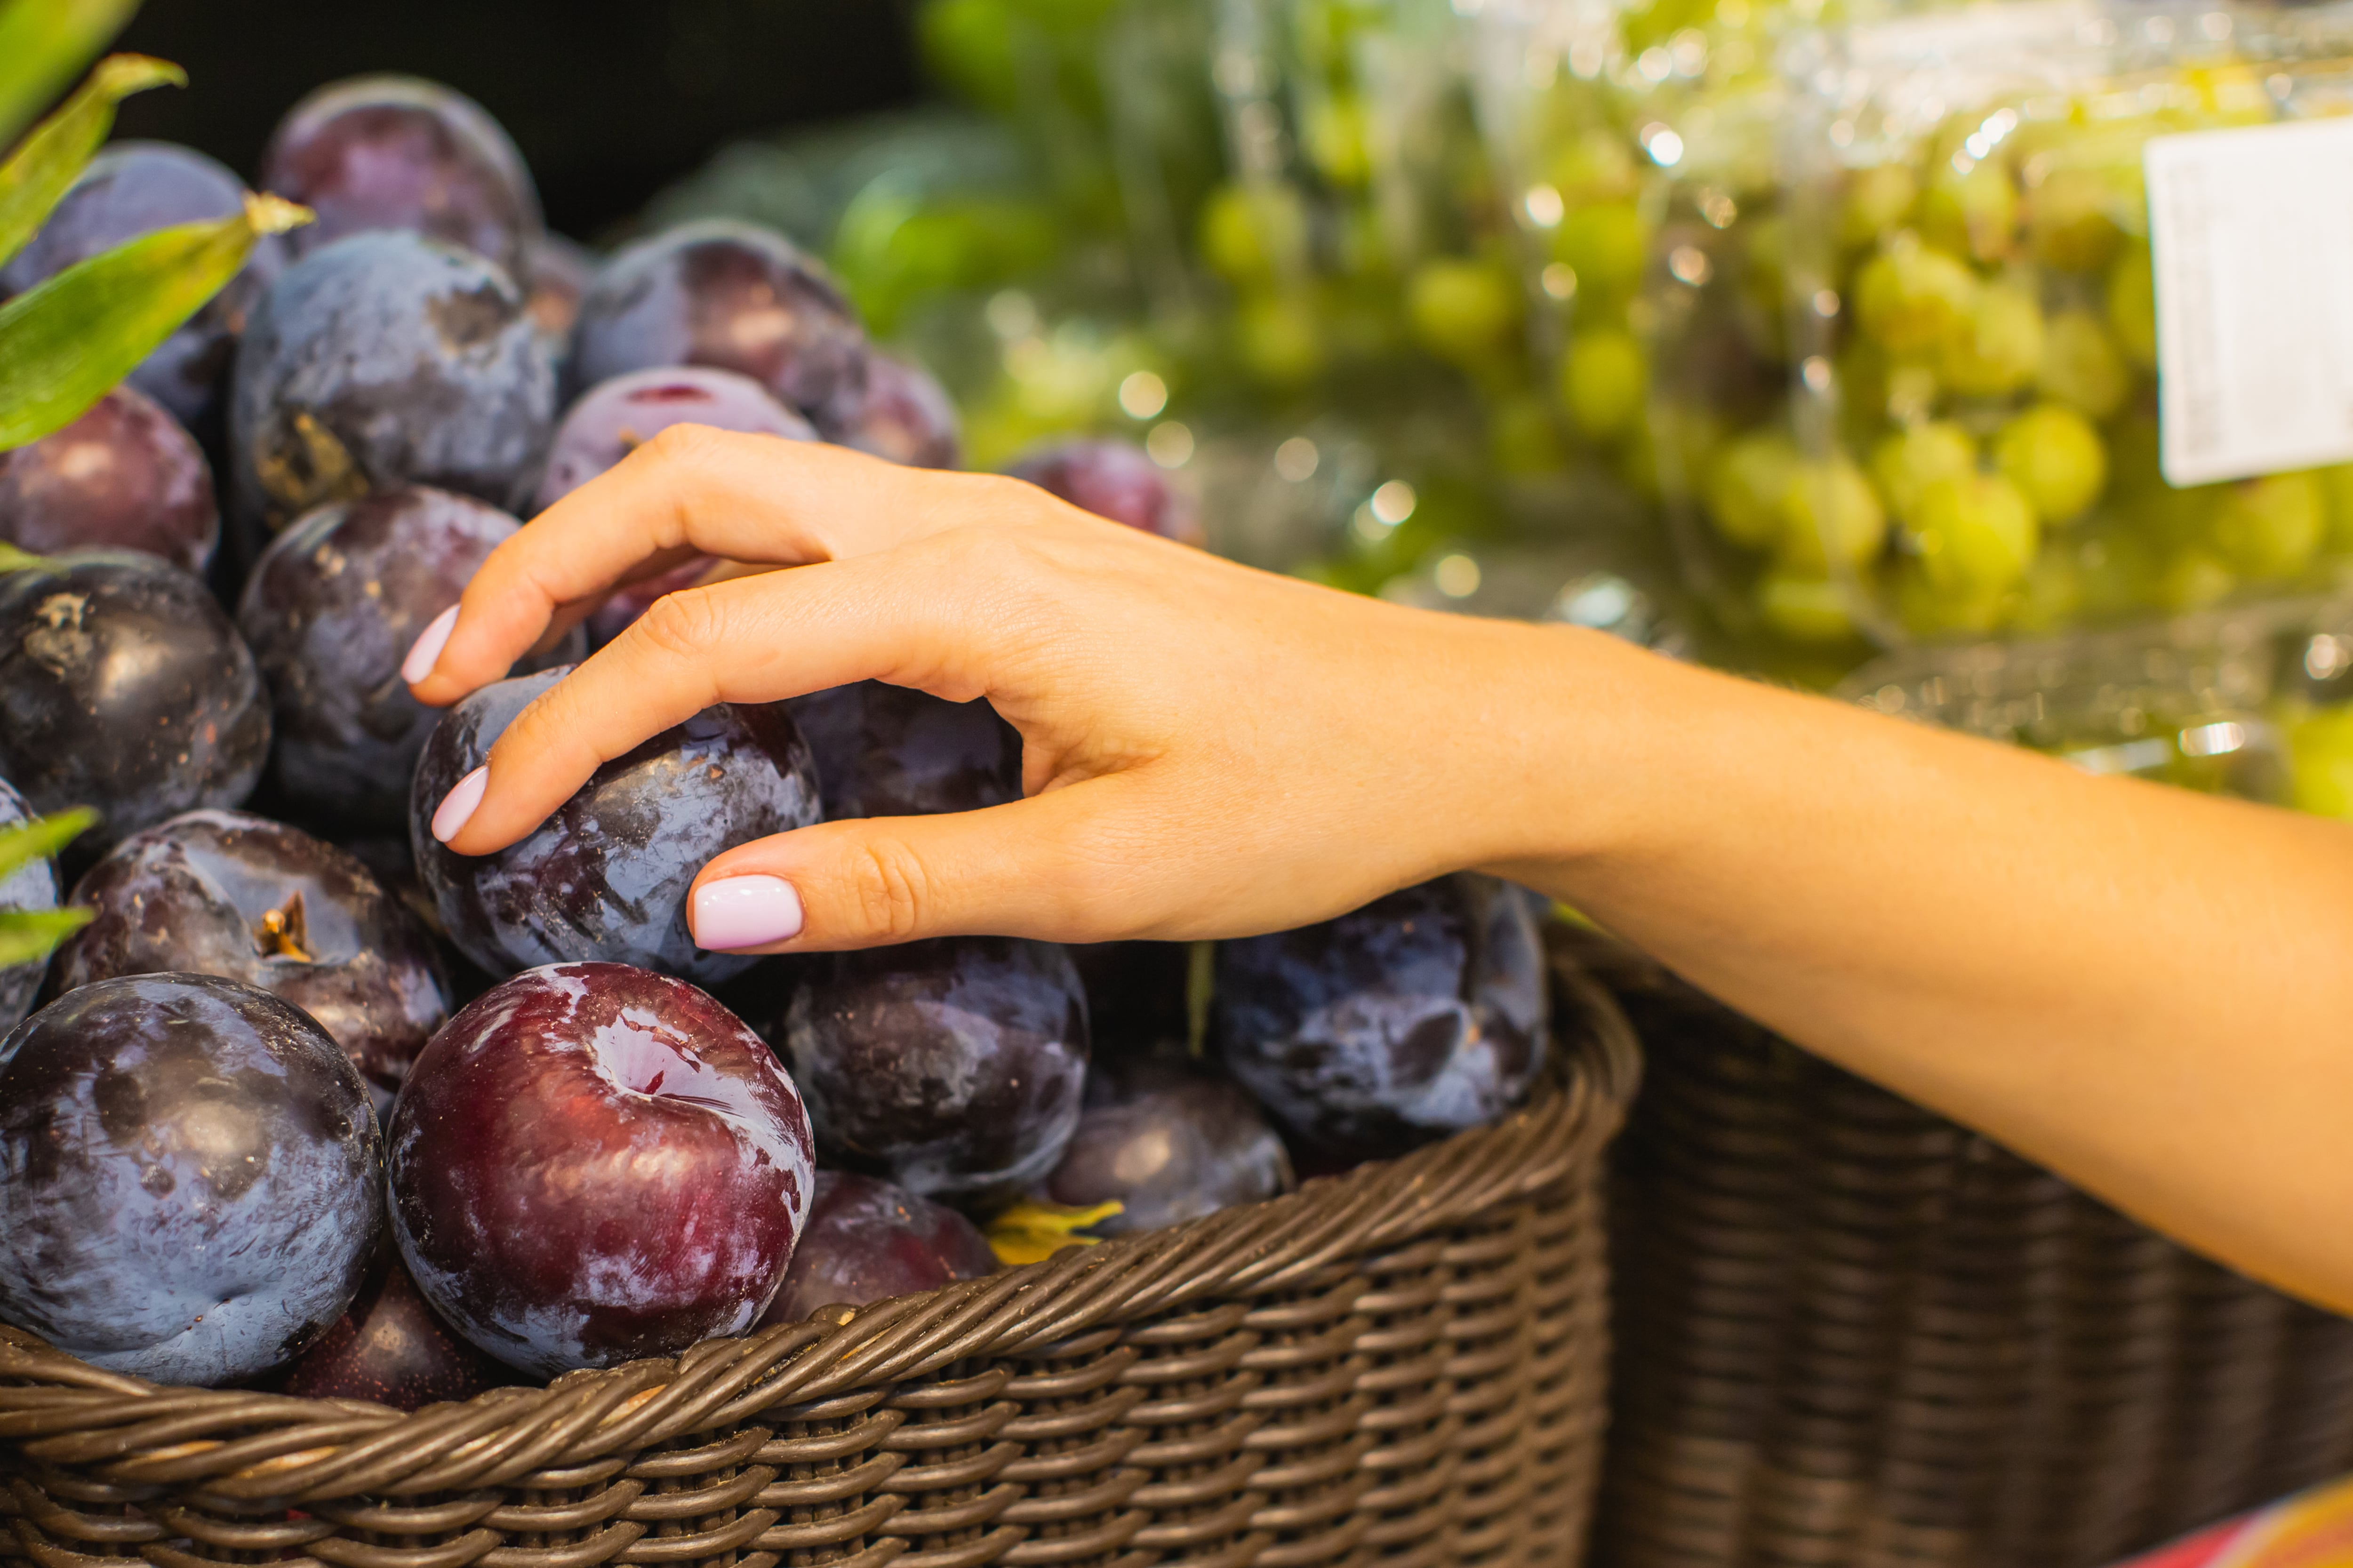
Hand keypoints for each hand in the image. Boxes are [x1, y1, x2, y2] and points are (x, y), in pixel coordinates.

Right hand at [403, 427, 1609, 952]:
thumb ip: (903, 883)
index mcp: (974, 592)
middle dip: (541, 572)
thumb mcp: (1104, 875)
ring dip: (616, 552)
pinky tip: (680, 643)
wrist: (1445, 727)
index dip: (568, 731)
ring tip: (514, 656)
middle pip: (689, 489)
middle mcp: (962, 521)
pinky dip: (710, 561)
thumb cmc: (1302, 803)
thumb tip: (708, 906)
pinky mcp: (1008, 548)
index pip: (707, 642)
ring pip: (746, 485)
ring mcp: (985, 518)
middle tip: (439, 683)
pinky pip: (818, 520)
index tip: (477, 825)